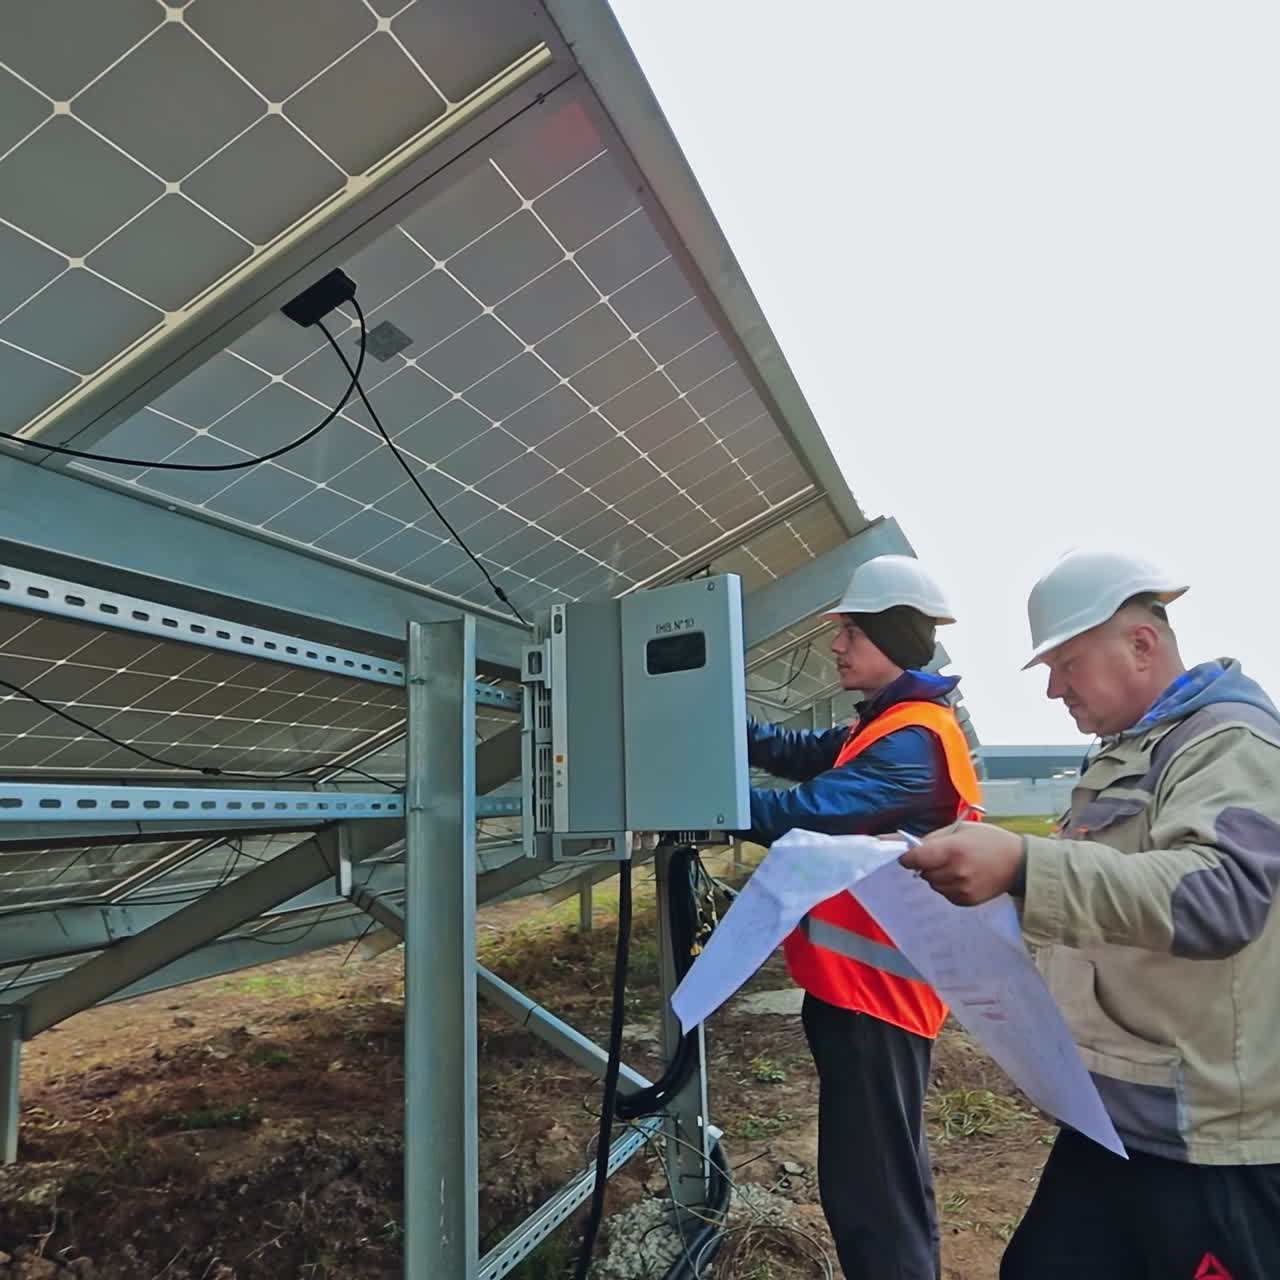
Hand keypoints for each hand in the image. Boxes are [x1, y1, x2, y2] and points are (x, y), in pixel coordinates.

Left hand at [899, 824, 1024, 905]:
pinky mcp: (967, 901)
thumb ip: (935, 838)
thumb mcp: (962, 829)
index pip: (914, 859)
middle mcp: (955, 872)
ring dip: (937, 876)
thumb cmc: (989, 840)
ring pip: (933, 884)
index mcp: (951, 850)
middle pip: (922, 873)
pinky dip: (948, 886)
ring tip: (955, 866)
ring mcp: (961, 889)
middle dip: (926, 865)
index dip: (908, 857)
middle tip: (941, 857)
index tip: (908, 856)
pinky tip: (963, 877)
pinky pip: (945, 894)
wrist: (1018, 863)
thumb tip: (910, 846)